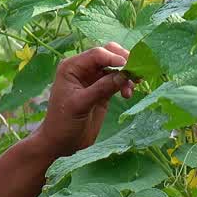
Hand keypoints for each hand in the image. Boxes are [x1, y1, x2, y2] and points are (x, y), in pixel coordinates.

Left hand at [35, 42, 134, 158]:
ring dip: (127, 74)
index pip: (97, 54)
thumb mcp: (80, 104)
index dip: (114, 57)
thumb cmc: (63, 122)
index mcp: (72, 66)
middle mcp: (83, 69)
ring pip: (116, 67)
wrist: (61, 142)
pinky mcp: (103, 90)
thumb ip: (101, 88)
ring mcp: (94, 79)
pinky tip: (128, 94)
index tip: (129, 66)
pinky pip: (118, 81)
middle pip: (108, 54)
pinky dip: (126, 84)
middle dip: (123, 61)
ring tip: (132, 88)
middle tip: (136, 72)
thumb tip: (124, 74)